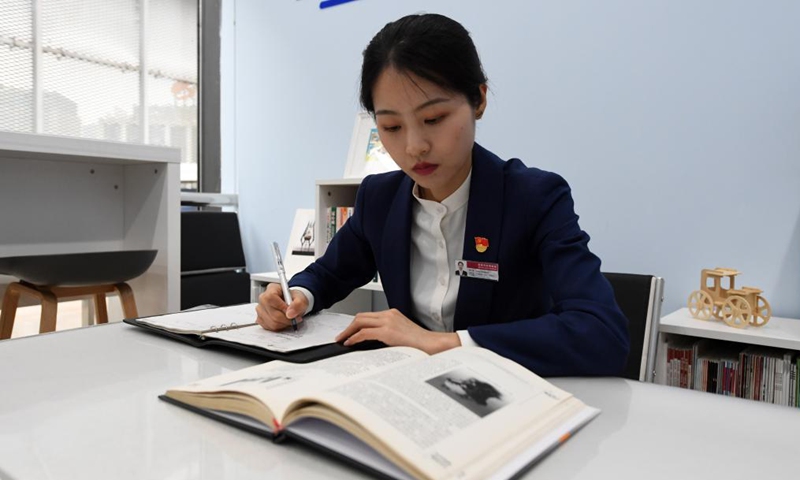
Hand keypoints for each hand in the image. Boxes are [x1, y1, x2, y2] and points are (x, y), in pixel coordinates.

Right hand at [255, 283, 307, 330]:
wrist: (292, 304)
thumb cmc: (294, 299)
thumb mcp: (301, 299)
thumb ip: (298, 304)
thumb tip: (290, 313)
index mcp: (272, 288)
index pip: (271, 297)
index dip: (281, 307)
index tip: (291, 311)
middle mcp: (263, 298)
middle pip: (272, 312)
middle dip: (286, 319)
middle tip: (295, 318)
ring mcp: (260, 309)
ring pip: (271, 322)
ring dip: (284, 324)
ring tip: (290, 319)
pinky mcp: (260, 319)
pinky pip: (270, 327)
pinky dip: (279, 327)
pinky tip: (283, 322)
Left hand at [334, 309, 460, 354]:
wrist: (433, 344)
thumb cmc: (420, 344)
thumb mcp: (401, 334)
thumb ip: (388, 334)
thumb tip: (372, 342)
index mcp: (392, 314)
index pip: (368, 316)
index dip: (355, 324)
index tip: (349, 332)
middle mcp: (389, 314)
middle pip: (361, 316)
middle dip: (348, 327)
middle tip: (341, 336)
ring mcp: (388, 321)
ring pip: (360, 322)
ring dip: (348, 331)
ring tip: (342, 340)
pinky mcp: (387, 331)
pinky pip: (364, 333)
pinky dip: (354, 338)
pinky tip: (350, 343)